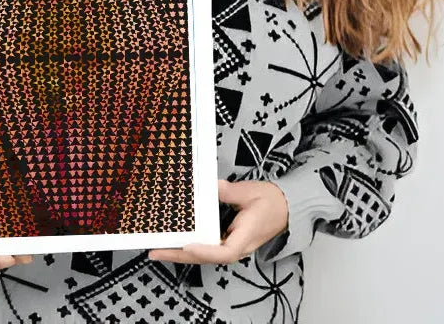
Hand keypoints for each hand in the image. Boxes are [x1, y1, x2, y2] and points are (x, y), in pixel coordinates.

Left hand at [147, 178, 288, 264]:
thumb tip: (211, 186)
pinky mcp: (229, 241)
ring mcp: (233, 246)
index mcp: (245, 236)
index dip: (205, 251)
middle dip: (180, 255)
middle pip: (207, 258)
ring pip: (205, 255)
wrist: (287, 207)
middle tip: (155, 251)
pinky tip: (177, 241)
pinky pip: (208, 247)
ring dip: (182, 253)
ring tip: (159, 248)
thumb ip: (229, 191)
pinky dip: (191, 246)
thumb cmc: (271, 201)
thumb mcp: (250, 192)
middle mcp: (238, 247)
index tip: (187, 245)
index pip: (224, 252)